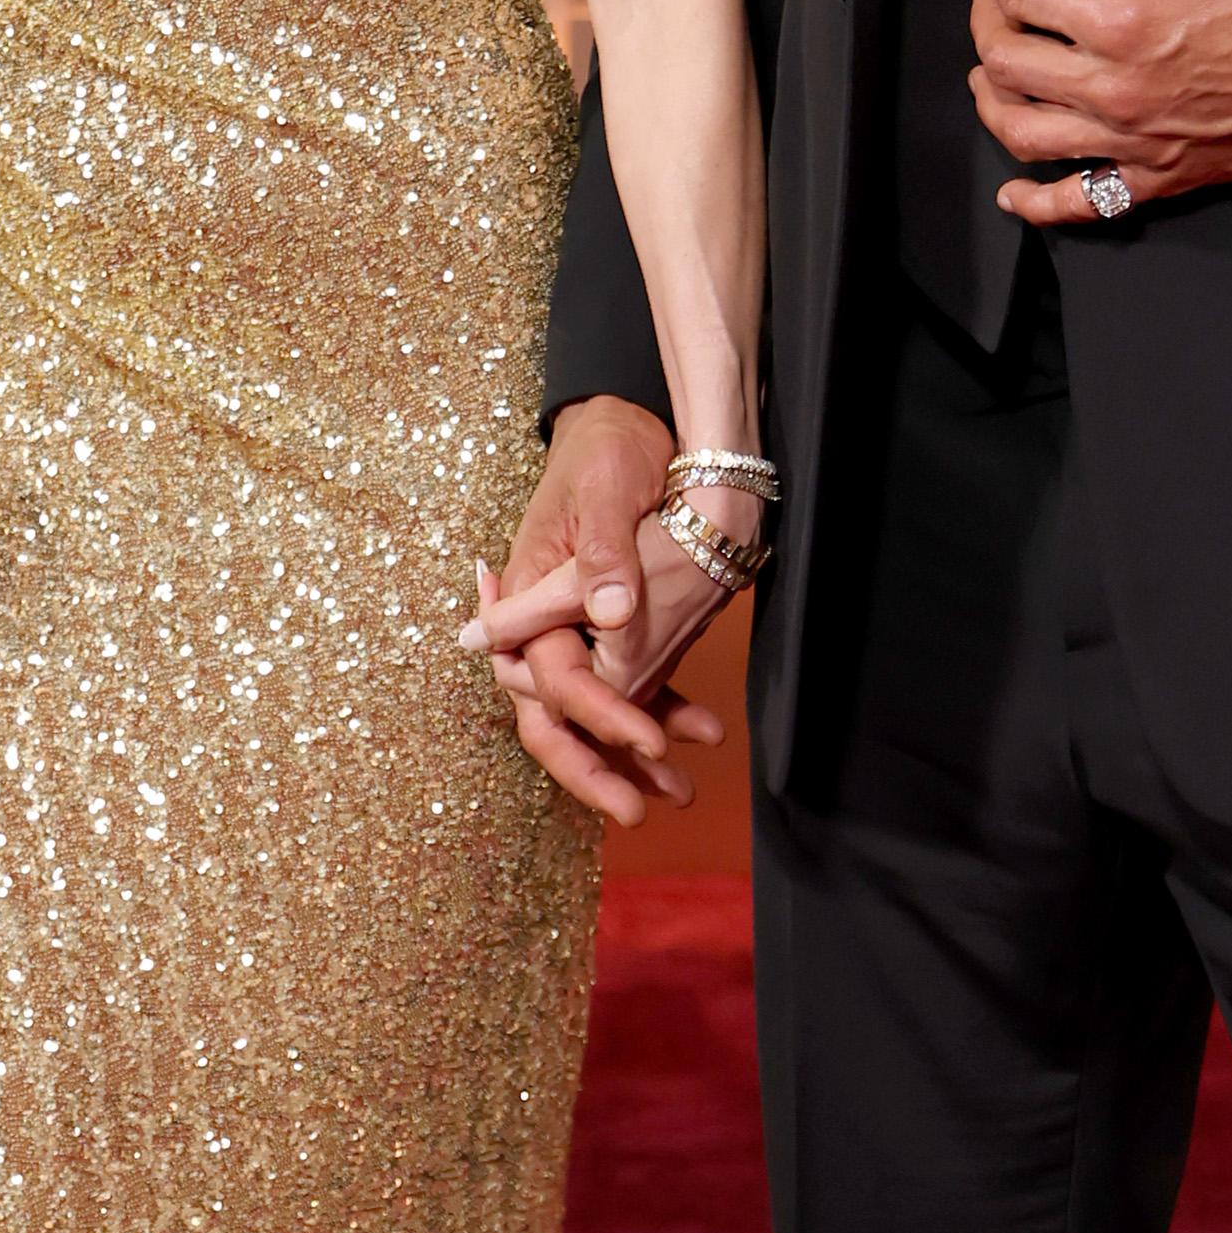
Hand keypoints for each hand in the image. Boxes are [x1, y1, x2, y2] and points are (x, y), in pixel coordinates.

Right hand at [459, 396, 730, 830]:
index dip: (598, 717)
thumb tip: (609, 616)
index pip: (552, 680)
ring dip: (635, 755)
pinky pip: (631, 683)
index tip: (646, 745)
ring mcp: (578, 629)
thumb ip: (599, 556)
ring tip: (680, 794)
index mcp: (526, 595)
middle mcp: (544, 622)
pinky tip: (705, 734)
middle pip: (556, 717)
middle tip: (637, 812)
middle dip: (595, 769)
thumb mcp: (603, 490)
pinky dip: (662, 713)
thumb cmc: (607, 448)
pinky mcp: (614, 627)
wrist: (627, 420)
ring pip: (597, 712)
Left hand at [969, 0, 1231, 224]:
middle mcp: (1117, 87)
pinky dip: (1037, 201)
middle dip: (988, 24)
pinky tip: (1014, 190)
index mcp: (1122, 17)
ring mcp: (1137, 140)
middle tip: (995, 3)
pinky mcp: (1164, 175)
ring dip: (993, 101)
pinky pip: (1082, 203)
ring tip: (991, 74)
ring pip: (1026, 134)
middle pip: (1009, 63)